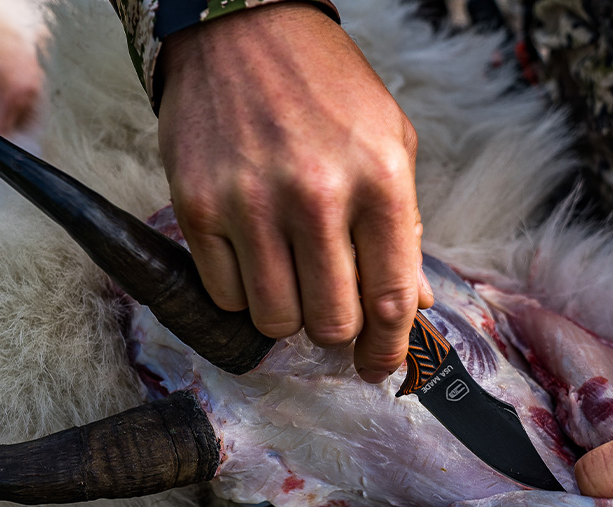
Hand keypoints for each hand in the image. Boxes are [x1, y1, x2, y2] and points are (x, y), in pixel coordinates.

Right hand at [156, 2, 431, 381]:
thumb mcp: (389, 140)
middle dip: (336, 334)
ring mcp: (251, 202)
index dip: (388, 349)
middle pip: (330, 322)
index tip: (378, 366)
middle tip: (332, 317)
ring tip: (291, 280)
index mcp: (379, 178)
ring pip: (274, 319)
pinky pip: (225, 294)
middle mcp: (316, 194)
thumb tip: (414, 307)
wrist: (241, 27)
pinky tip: (253, 255)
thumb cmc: (325, 86)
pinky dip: (242, 291)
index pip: (391, 298)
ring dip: (287, 315)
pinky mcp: (199, 206)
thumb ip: (404, 228)